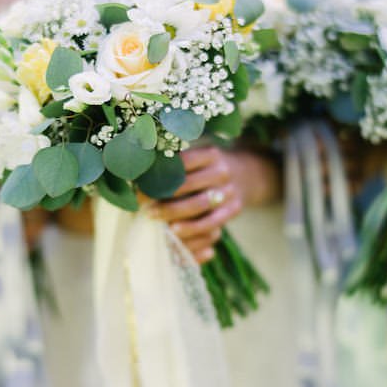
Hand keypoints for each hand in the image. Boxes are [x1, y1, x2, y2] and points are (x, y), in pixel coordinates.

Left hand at [149, 146, 243, 261]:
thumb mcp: (199, 157)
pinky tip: (175, 232)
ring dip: (173, 213)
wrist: (247, 175)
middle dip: (163, 196)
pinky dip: (192, 230)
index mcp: (211, 154)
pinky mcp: (234, 210)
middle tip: (143, 205)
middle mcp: (222, 172)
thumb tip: (139, 175)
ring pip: (200, 206)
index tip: (140, 186)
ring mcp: (230, 192)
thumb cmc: (208, 168)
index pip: (182, 162)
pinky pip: (212, 224)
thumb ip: (175, 164)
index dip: (160, 174)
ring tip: (154, 217)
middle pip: (189, 184)